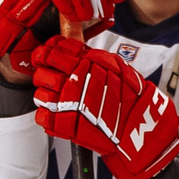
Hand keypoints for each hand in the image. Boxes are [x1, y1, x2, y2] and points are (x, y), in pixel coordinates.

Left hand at [31, 34, 178, 178]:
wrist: (138, 129)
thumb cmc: (131, 99)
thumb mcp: (117, 67)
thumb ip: (93, 57)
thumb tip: (74, 50)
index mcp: (84, 64)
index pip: (54, 49)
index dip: (49, 50)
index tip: (50, 54)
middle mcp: (72, 81)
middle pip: (42, 70)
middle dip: (44, 71)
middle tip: (52, 76)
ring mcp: (65, 104)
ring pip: (39, 93)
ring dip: (45, 94)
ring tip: (58, 97)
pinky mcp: (62, 125)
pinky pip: (42, 116)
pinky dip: (47, 115)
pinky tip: (58, 114)